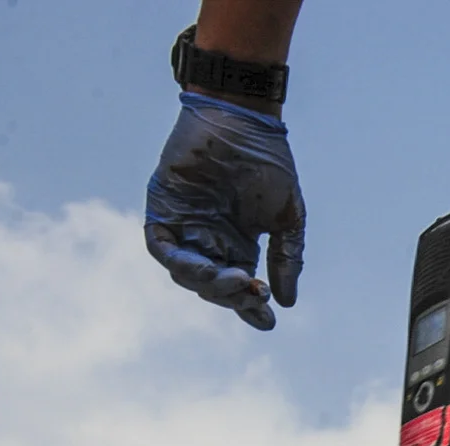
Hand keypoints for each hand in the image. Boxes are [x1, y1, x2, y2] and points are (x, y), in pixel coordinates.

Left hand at [144, 92, 305, 330]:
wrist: (242, 119)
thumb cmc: (268, 162)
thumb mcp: (286, 218)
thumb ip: (286, 258)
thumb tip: (285, 302)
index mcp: (239, 243)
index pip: (241, 288)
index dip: (252, 310)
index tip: (268, 322)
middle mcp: (210, 239)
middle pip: (214, 287)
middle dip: (234, 298)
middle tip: (253, 293)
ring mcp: (186, 226)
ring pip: (187, 274)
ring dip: (211, 285)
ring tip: (236, 280)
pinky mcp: (163, 210)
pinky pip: (163, 249)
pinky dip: (182, 265)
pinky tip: (207, 271)